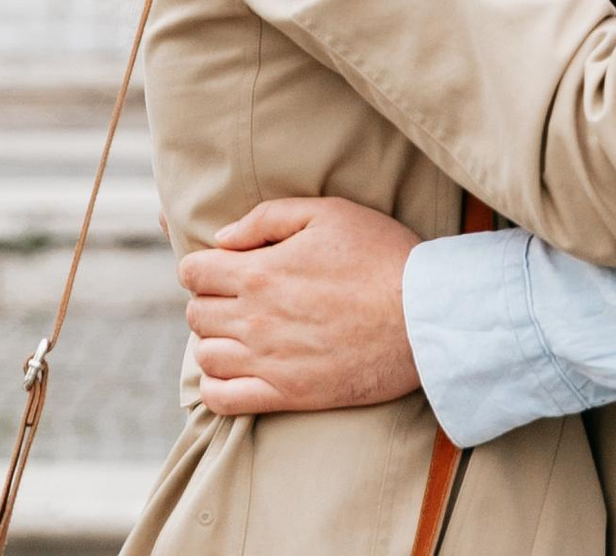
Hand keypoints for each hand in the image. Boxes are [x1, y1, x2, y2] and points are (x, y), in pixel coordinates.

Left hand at [180, 196, 421, 416]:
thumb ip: (266, 219)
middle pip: (196, 314)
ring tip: (239, 332)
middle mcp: (255, 320)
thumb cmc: (380, 257)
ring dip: (214, 341)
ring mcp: (269, 362)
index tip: (221, 265)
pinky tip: (234, 371)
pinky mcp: (287, 396)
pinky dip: (216, 387)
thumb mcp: (327, 213)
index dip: (201, 265)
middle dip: (208, 300)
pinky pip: (223, 401)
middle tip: (237, 296)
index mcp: (260, 272)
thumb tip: (222, 238)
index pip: (193, 272)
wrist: (423, 318)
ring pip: (205, 356)